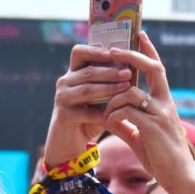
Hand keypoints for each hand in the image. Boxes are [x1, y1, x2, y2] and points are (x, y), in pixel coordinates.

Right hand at [45, 45, 134, 165]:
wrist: (69, 143)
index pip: (79, 52)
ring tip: (126, 88)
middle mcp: (64, 83)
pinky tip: (116, 113)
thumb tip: (132, 70)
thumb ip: (109, 84)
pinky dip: (102, 112)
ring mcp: (62, 98)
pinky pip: (85, 112)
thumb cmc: (88, 117)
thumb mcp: (99, 98)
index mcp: (73, 74)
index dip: (96, 50)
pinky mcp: (63, 115)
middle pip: (88, 71)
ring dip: (108, 88)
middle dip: (110, 71)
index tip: (115, 52)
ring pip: (87, 89)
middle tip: (128, 72)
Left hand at [101, 32, 194, 190]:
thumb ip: (128, 124)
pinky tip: (109, 123)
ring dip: (112, 98)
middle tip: (111, 50)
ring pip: (130, 92)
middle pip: (152, 68)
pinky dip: (113, 115)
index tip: (139, 33)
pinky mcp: (152, 127)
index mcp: (165, 103)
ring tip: (105, 112)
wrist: (180, 179)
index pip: (158, 69)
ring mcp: (161, 114)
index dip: (148, 50)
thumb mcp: (143, 138)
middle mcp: (166, 104)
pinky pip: (126, 111)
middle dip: (131, 55)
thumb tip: (111, 117)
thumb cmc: (163, 160)